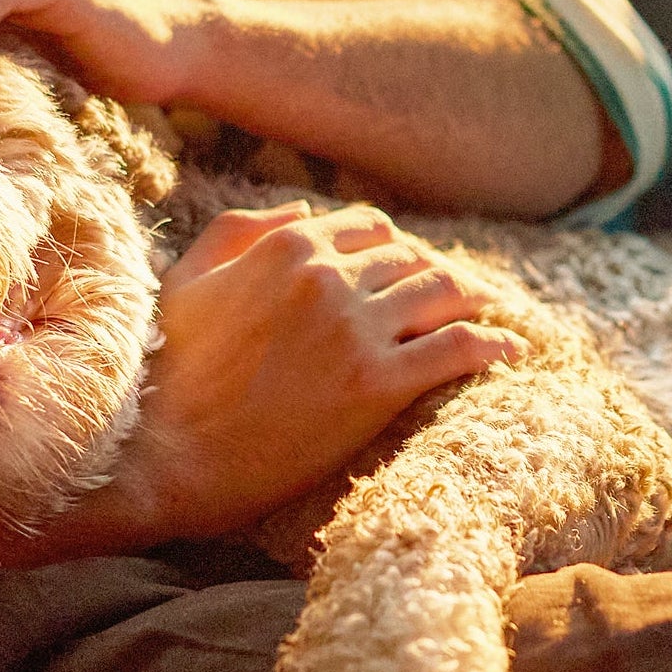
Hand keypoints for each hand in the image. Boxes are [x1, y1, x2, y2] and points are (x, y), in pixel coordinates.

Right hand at [0, 205, 522, 611]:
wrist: (163, 457)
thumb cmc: (165, 374)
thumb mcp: (187, 280)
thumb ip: (241, 230)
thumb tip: (304, 214)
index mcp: (289, 247)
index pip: (370, 228)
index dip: (394, 249)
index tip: (406, 271)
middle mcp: (330, 277)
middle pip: (412, 258)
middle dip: (435, 274)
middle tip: (457, 298)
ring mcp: (357, 330)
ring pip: (443, 292)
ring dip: (472, 301)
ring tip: (487, 315)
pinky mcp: (377, 386)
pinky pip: (458, 349)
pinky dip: (491, 344)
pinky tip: (508, 352)